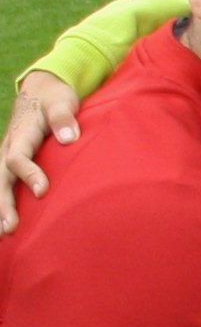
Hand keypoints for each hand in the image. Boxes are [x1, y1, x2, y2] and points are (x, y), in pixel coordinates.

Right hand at [0, 71, 80, 232]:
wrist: (40, 91)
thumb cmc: (54, 98)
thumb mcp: (60, 101)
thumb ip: (63, 117)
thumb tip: (68, 137)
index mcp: (21, 135)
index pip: (18, 159)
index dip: (28, 174)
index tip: (43, 191)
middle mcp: (9, 148)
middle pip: (1, 178)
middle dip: (3, 203)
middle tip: (10, 227)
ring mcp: (7, 156)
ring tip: (3, 235)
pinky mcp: (11, 163)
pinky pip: (3, 184)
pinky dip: (1, 203)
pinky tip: (4, 226)